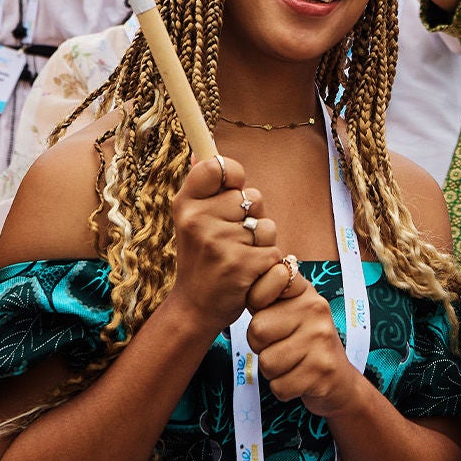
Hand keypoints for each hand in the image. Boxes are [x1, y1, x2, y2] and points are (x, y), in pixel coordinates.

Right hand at [168, 156, 281, 336]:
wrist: (195, 308)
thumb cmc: (201, 258)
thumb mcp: (190, 220)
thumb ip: (204, 188)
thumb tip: (202, 152)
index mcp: (186, 204)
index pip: (218, 166)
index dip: (233, 174)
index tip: (232, 189)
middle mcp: (199, 219)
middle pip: (253, 197)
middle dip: (252, 217)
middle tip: (232, 239)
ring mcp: (220, 242)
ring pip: (266, 225)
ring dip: (262, 242)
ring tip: (239, 257)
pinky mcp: (242, 264)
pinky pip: (274, 251)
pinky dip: (268, 265)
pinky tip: (248, 275)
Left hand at [247, 260, 358, 415]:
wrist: (339, 380)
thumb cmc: (304, 343)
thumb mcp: (290, 312)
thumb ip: (268, 298)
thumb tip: (240, 281)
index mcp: (303, 291)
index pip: (259, 292)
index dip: (255, 308)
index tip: (269, 316)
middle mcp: (315, 309)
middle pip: (257, 330)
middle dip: (261, 347)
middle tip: (281, 347)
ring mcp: (321, 339)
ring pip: (266, 363)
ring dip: (273, 372)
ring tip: (292, 364)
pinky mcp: (322, 370)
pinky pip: (279, 386)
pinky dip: (283, 389)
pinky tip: (299, 379)